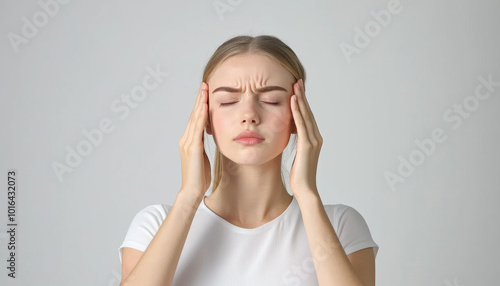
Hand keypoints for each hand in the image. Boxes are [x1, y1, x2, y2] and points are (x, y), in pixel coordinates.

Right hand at [178, 82, 210, 199]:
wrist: (192, 191)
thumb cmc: (199, 176)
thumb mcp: (202, 157)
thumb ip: (203, 145)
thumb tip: (209, 137)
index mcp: (189, 141)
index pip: (196, 119)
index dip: (200, 105)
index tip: (205, 93)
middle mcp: (186, 139)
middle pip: (194, 115)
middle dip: (200, 99)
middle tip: (204, 85)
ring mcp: (188, 143)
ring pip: (195, 119)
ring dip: (200, 104)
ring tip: (204, 91)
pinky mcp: (193, 149)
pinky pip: (197, 129)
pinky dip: (201, 117)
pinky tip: (204, 108)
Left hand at [289, 79, 322, 198]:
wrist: (305, 189)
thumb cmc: (299, 175)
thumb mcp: (297, 155)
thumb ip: (296, 143)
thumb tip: (290, 134)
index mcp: (313, 139)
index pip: (307, 117)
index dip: (303, 102)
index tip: (297, 90)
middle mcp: (316, 137)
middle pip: (308, 112)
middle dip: (303, 96)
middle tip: (298, 81)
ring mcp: (313, 141)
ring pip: (306, 115)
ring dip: (300, 99)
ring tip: (295, 86)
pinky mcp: (307, 145)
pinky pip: (301, 124)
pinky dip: (297, 112)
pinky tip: (293, 101)